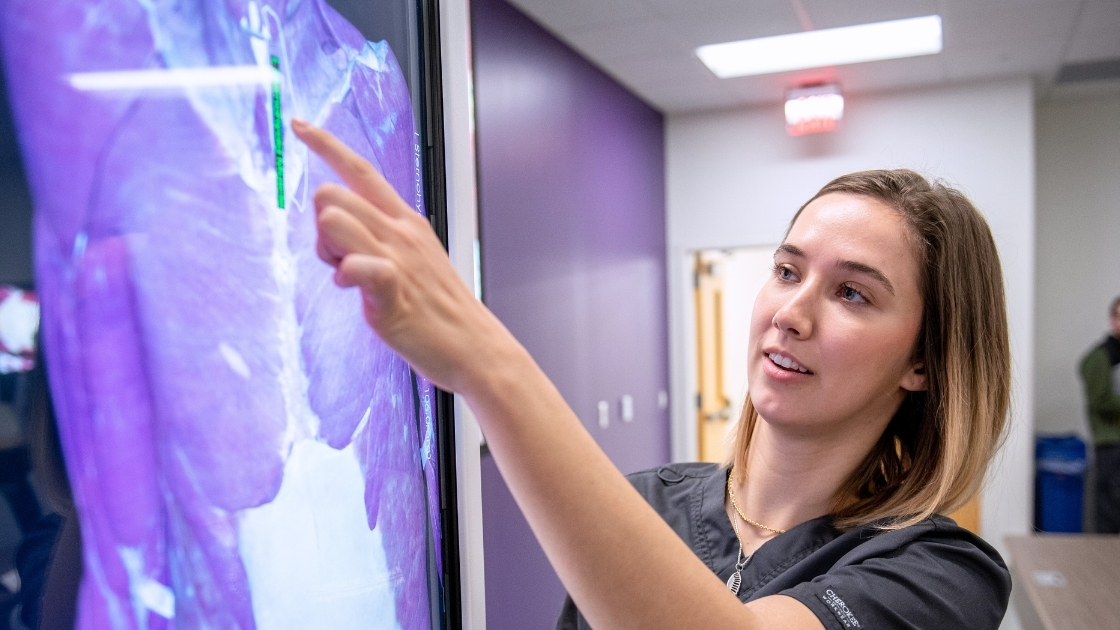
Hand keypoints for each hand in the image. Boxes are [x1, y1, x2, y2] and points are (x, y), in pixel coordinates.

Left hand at [291, 118, 510, 393]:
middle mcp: (400, 230)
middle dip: (320, 227)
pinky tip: (355, 290)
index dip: (325, 144)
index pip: (360, 169)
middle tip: (341, 261)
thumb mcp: (412, 258)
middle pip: (330, 194)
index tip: (298, 124)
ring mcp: (397, 258)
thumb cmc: (439, 309)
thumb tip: (338, 228)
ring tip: (351, 277)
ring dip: (328, 252)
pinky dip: (344, 277)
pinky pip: (353, 266)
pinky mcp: (392, 289)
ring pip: (331, 222)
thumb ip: (377, 237)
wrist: (475, 346)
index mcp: (405, 219)